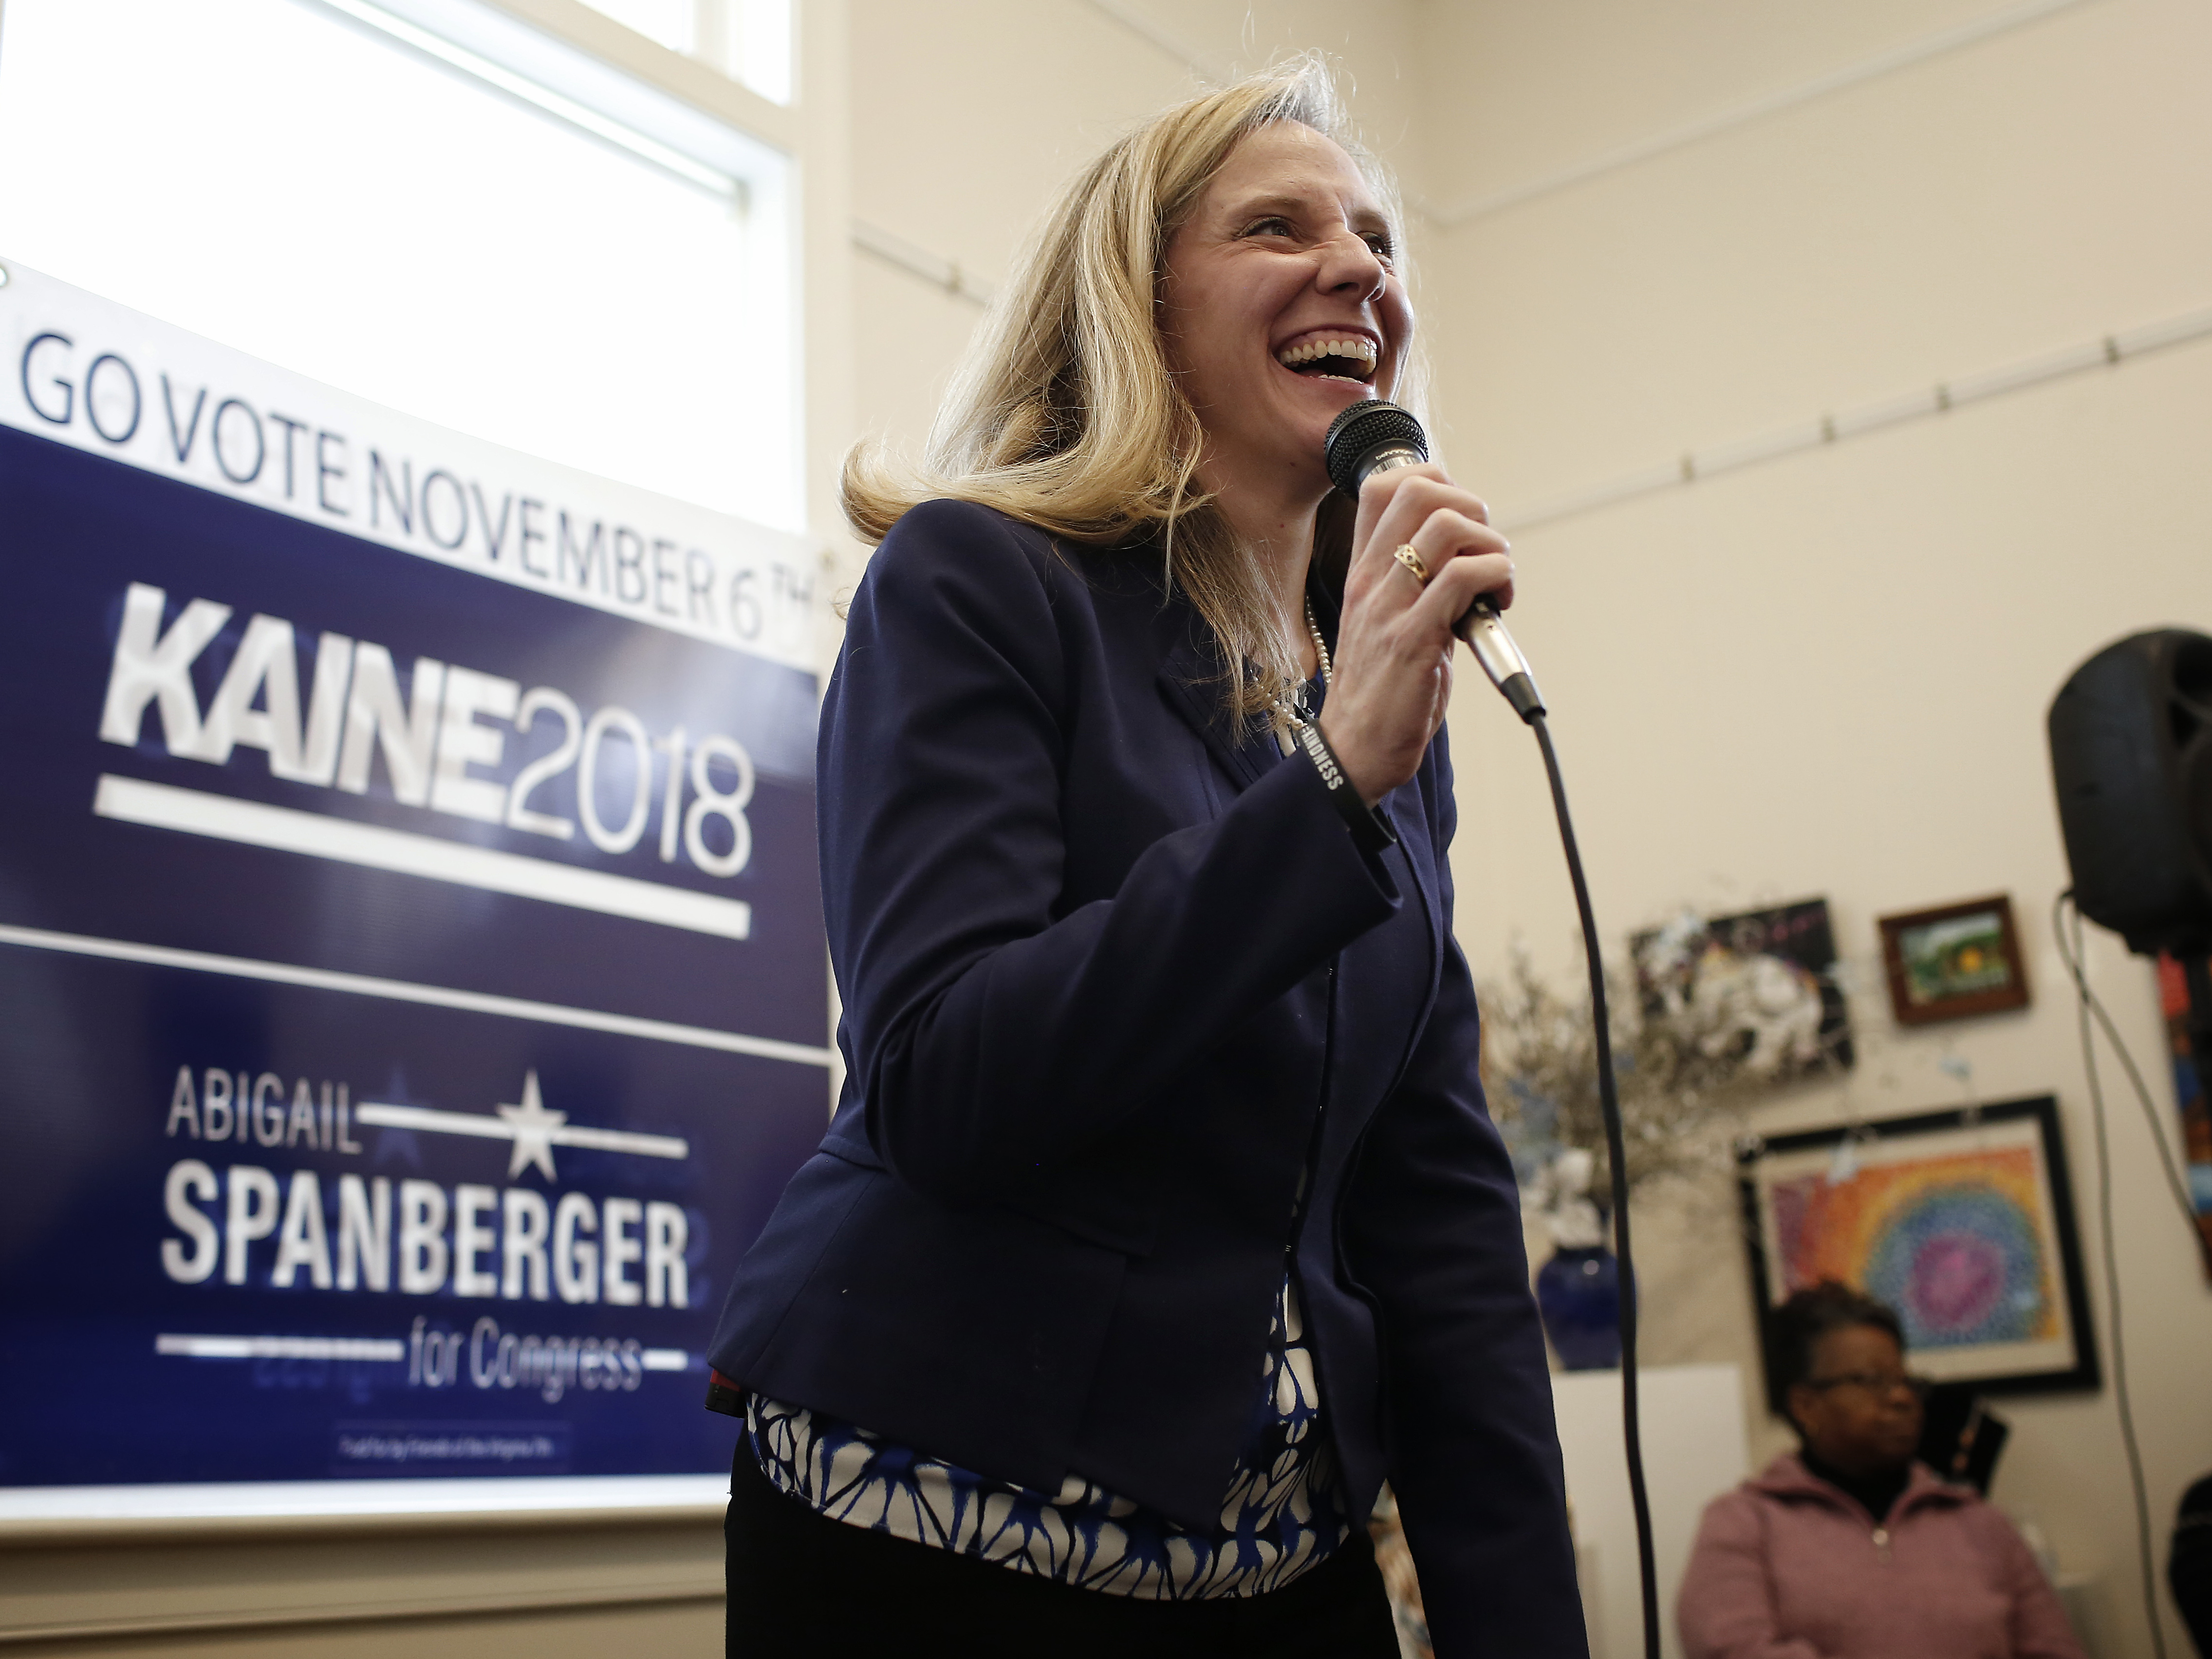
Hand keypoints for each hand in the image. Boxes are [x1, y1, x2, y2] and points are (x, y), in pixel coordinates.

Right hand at [1316, 464, 1512, 804]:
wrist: (1354, 749)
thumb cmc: (1380, 690)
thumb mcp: (1387, 621)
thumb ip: (1418, 585)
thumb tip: (1468, 558)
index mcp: (1363, 571)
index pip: (1383, 486)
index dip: (1434, 481)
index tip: (1461, 521)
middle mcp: (1371, 579)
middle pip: (1418, 489)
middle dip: (1470, 505)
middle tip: (1484, 549)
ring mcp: (1389, 606)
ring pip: (1447, 526)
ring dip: (1491, 545)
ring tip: (1496, 582)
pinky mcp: (1414, 639)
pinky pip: (1464, 578)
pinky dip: (1498, 579)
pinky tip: (1497, 607)